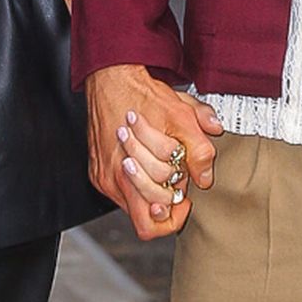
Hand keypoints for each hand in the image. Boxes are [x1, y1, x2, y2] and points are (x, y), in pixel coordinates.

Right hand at [85, 64, 221, 240]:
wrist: (113, 78)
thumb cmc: (143, 96)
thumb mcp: (182, 117)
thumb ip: (199, 150)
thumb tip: (205, 177)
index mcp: (132, 172)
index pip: (152, 222)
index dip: (174, 215)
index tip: (184, 198)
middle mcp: (113, 179)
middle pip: (143, 219)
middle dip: (165, 203)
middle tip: (176, 184)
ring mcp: (103, 176)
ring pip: (132, 205)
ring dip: (151, 192)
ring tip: (162, 171)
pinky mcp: (97, 171)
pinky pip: (120, 191)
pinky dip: (137, 183)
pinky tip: (147, 164)